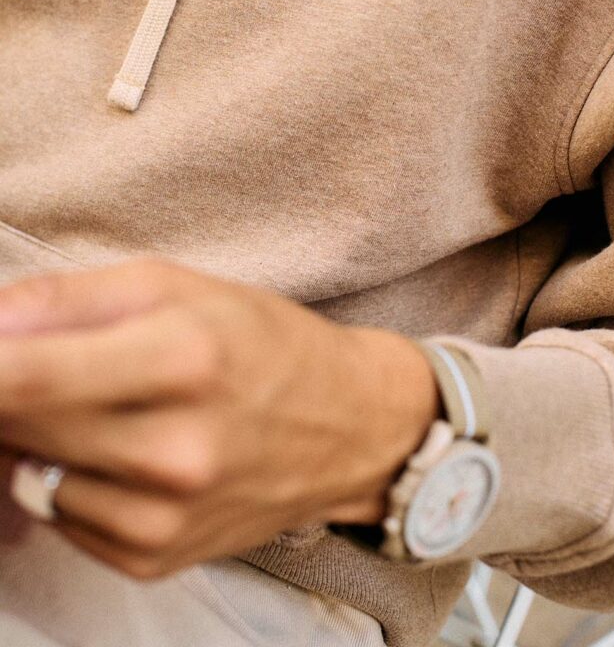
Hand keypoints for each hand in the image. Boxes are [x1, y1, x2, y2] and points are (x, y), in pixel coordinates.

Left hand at [0, 259, 437, 577]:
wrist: (349, 427)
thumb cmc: (262, 341)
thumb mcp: (176, 286)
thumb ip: (68, 299)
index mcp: (183, 357)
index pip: (22, 375)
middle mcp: (173, 451)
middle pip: (16, 425)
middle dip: (12, 389)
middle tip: (46, 362)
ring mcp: (163, 517)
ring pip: (26, 474)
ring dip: (37, 436)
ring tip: (99, 403)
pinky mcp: (153, 559)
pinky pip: (60, 514)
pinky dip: (70, 478)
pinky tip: (122, 449)